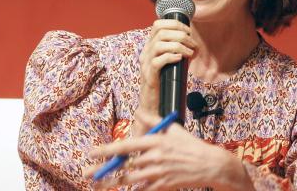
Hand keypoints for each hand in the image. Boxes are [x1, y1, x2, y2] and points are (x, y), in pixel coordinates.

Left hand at [84, 111, 252, 190]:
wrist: (210, 165)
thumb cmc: (190, 145)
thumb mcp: (173, 128)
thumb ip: (153, 120)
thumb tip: (138, 112)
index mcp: (155, 141)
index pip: (125, 146)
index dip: (106, 150)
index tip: (91, 152)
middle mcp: (155, 158)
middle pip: (123, 166)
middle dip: (103, 170)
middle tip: (87, 172)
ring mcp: (159, 173)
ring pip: (130, 180)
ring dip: (115, 181)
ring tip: (100, 182)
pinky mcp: (164, 186)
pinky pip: (144, 189)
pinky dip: (135, 188)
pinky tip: (129, 186)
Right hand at [134, 19, 195, 135]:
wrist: (153, 105)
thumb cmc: (164, 84)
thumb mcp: (172, 64)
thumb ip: (179, 53)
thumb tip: (194, 46)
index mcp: (150, 47)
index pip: (157, 25)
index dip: (174, 24)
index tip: (188, 31)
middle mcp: (146, 53)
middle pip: (160, 32)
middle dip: (180, 34)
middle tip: (192, 44)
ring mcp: (146, 64)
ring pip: (158, 44)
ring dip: (178, 46)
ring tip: (189, 53)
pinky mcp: (149, 76)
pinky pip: (157, 61)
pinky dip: (171, 57)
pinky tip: (180, 60)